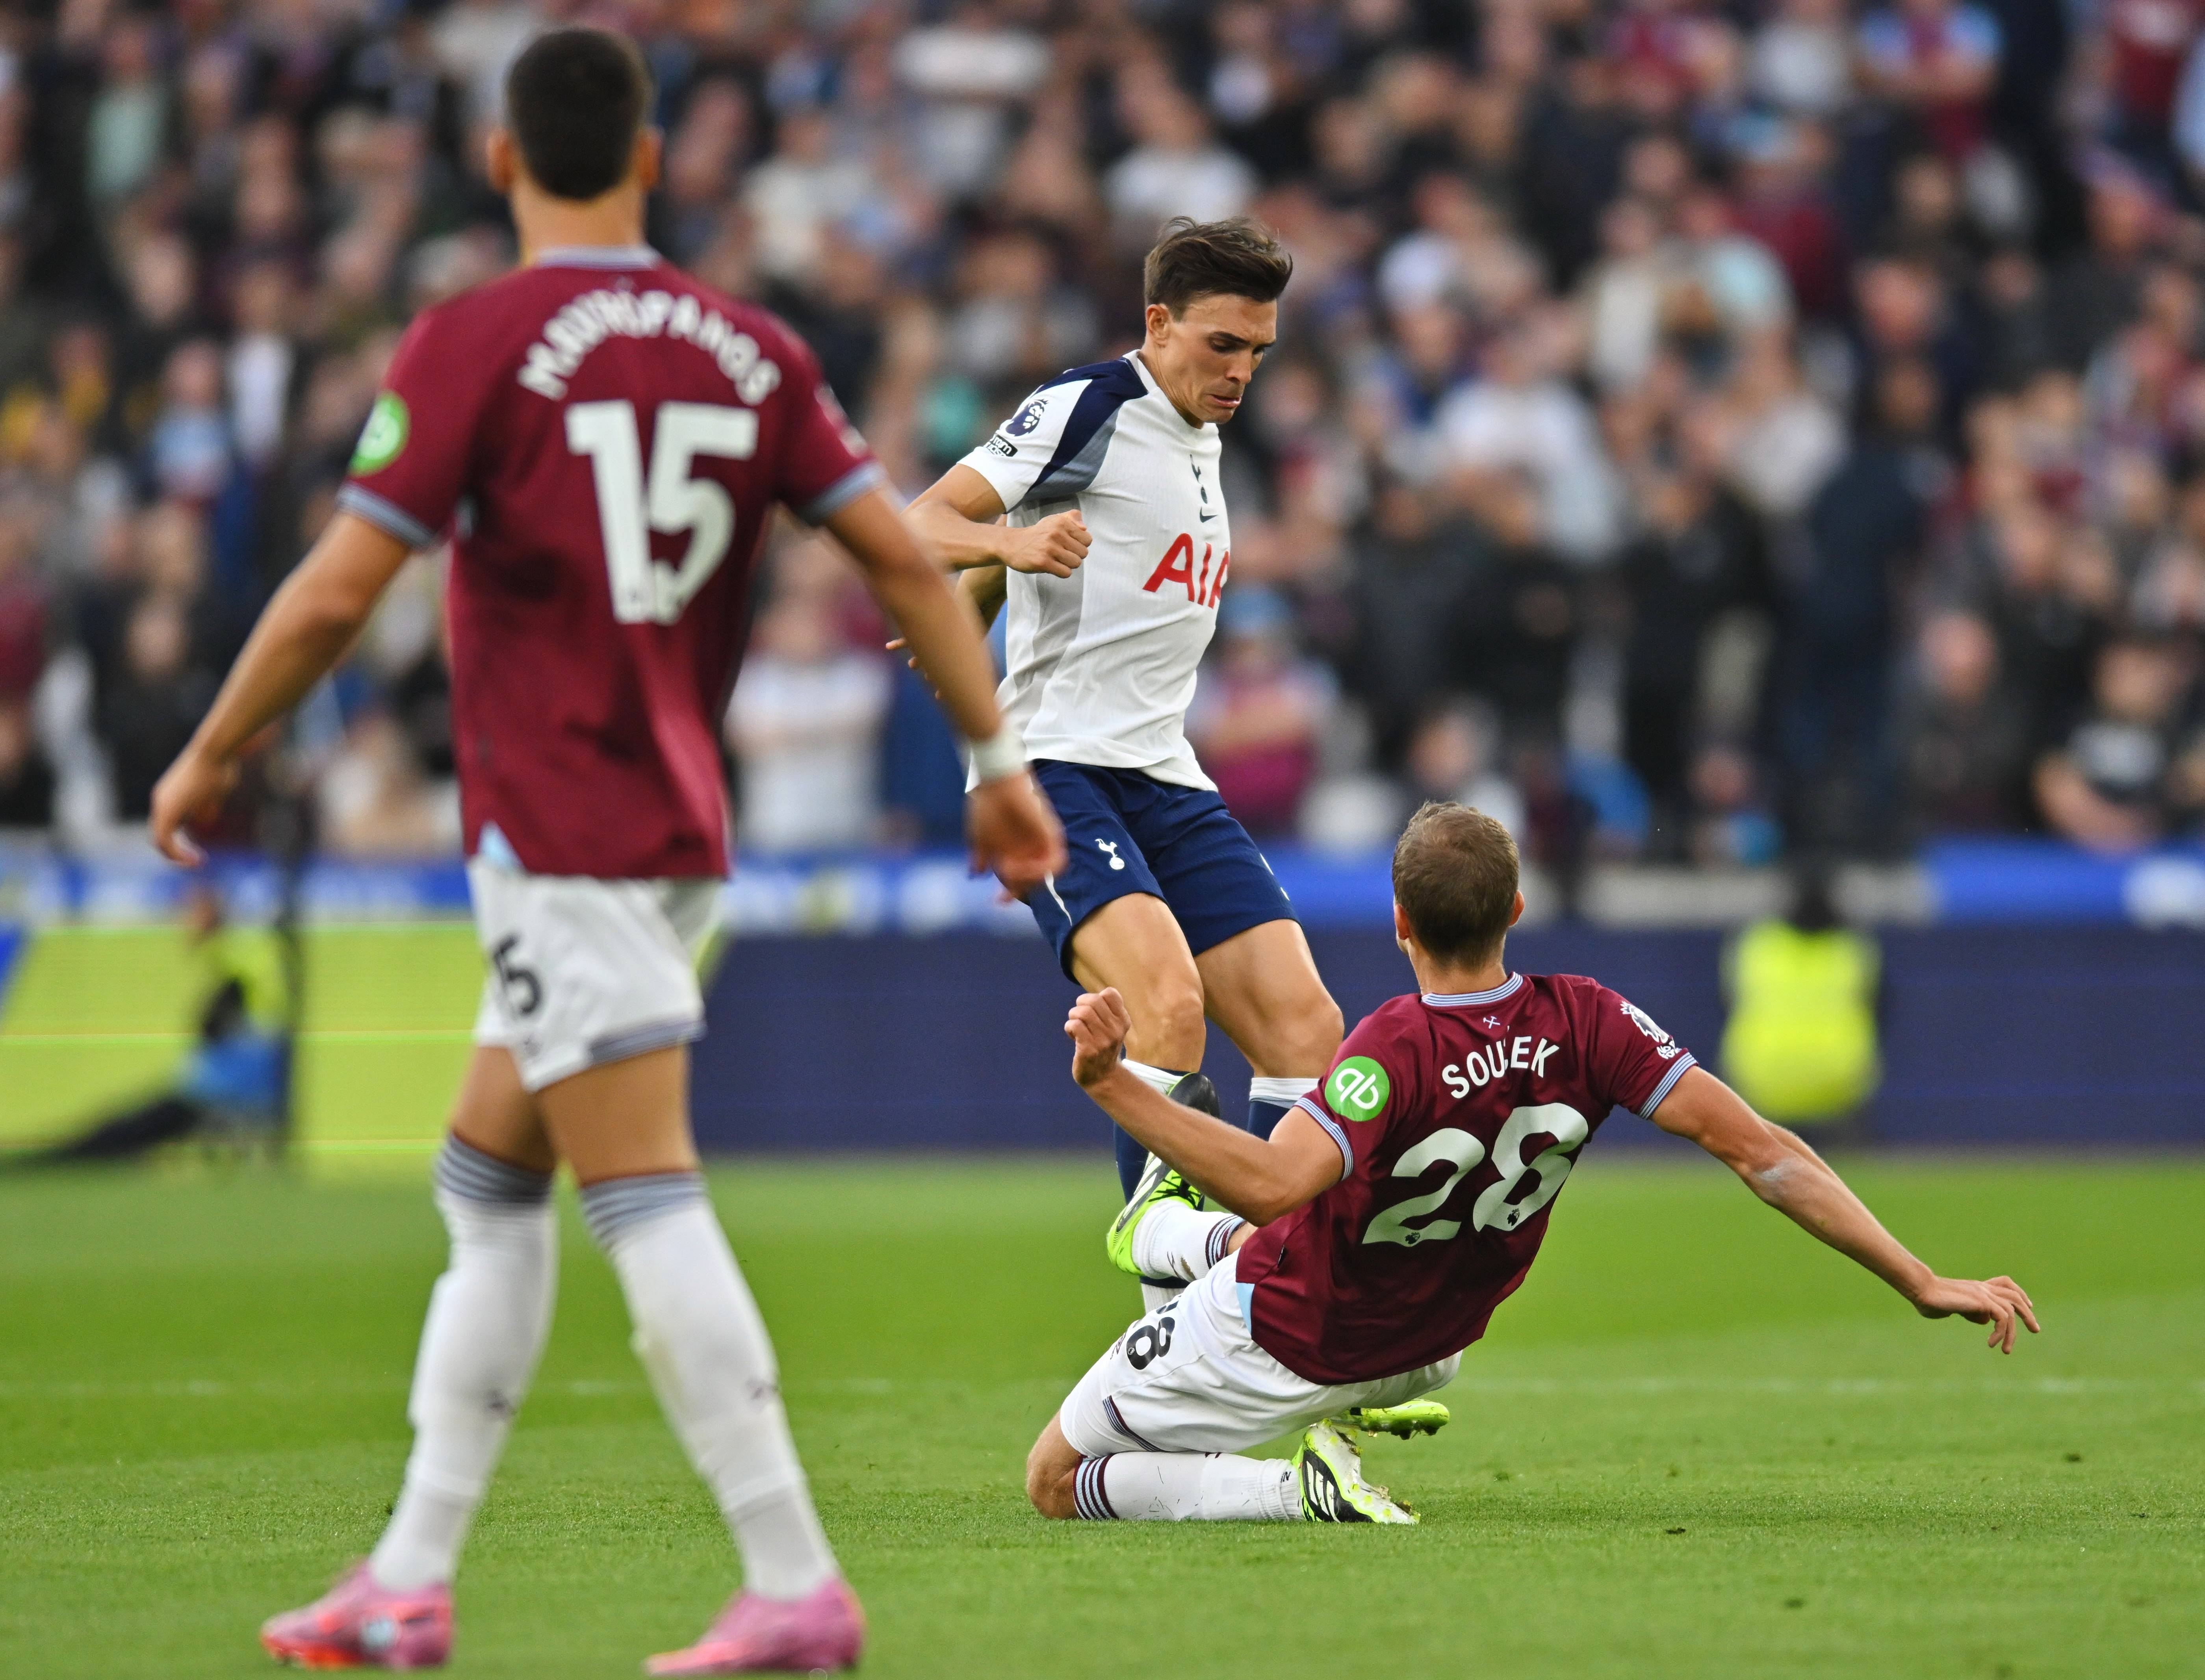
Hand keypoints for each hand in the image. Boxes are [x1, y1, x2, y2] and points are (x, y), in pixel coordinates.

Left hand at [148, 745, 237, 865]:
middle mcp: (160, 801)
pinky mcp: (167, 812)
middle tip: (197, 861)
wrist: (214, 752)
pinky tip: (194, 859)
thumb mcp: (214, 792)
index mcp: (169, 796)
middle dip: (177, 853)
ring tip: (197, 862)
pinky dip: (177, 854)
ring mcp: (162, 806)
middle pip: (160, 836)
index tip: (198, 850)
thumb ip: (206, 808)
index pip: (167, 826)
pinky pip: (165, 841)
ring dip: (177, 856)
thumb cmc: (219, 766)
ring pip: (159, 841)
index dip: (179, 842)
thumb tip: (205, 821)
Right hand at [967, 769, 1064, 897]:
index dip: (1011, 893)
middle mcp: (1032, 849)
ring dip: (1029, 878)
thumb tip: (976, 874)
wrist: (995, 783)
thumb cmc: (986, 806)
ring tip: (1010, 868)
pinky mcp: (1051, 834)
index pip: (1020, 880)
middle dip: (1018, 888)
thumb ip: (981, 856)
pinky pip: (1056, 862)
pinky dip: (1041, 869)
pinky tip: (1024, 865)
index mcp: (1016, 851)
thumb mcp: (980, 837)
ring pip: (1046, 874)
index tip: (997, 901)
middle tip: (1004, 883)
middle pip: (1034, 881)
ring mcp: (1043, 842)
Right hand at [1002, 511, 1089, 577]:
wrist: (1012, 544)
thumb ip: (1072, 518)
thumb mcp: (1054, 520)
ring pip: (1076, 563)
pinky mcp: (1043, 562)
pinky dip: (1062, 572)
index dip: (1081, 545)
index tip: (1069, 545)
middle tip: (1063, 554)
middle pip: (1083, 553)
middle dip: (1075, 556)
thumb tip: (1084, 528)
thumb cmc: (1037, 534)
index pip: (1087, 539)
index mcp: (1061, 522)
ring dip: (1068, 565)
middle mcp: (1056, 533)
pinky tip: (1053, 567)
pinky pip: (1066, 573)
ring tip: (1058, 560)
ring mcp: (1049, 548)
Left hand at [1065, 987, 1131, 1086]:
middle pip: (1094, 1000)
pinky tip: (1072, 1035)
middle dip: (1080, 1004)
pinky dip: (1069, 1027)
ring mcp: (1103, 1041)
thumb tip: (1087, 998)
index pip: (1110, 993)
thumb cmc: (1103, 1047)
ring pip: (1082, 1012)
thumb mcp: (1113, 1029)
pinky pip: (1074, 1025)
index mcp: (1123, 1021)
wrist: (1103, 1078)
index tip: (1093, 1009)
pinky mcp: (1088, 1050)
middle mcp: (1115, 1030)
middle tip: (1079, 1016)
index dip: (1096, 996)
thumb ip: (1106, 1012)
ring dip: (1073, 1016)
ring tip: (1075, 1026)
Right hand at [1908, 1274, 2040, 1352]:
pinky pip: (2002, 1317)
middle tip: (2035, 1330)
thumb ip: (1969, 1313)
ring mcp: (1983, 1292)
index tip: (2028, 1306)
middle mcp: (1982, 1288)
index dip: (2019, 1294)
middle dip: (2027, 1314)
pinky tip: (1991, 1343)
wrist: (1921, 1290)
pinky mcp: (1981, 1301)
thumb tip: (1984, 1319)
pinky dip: (2001, 1332)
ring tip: (2005, 1350)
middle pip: (2014, 1295)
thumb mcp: (1953, 1309)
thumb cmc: (1928, 1300)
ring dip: (2012, 1332)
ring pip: (2011, 1309)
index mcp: (1976, 1288)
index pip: (2005, 1284)